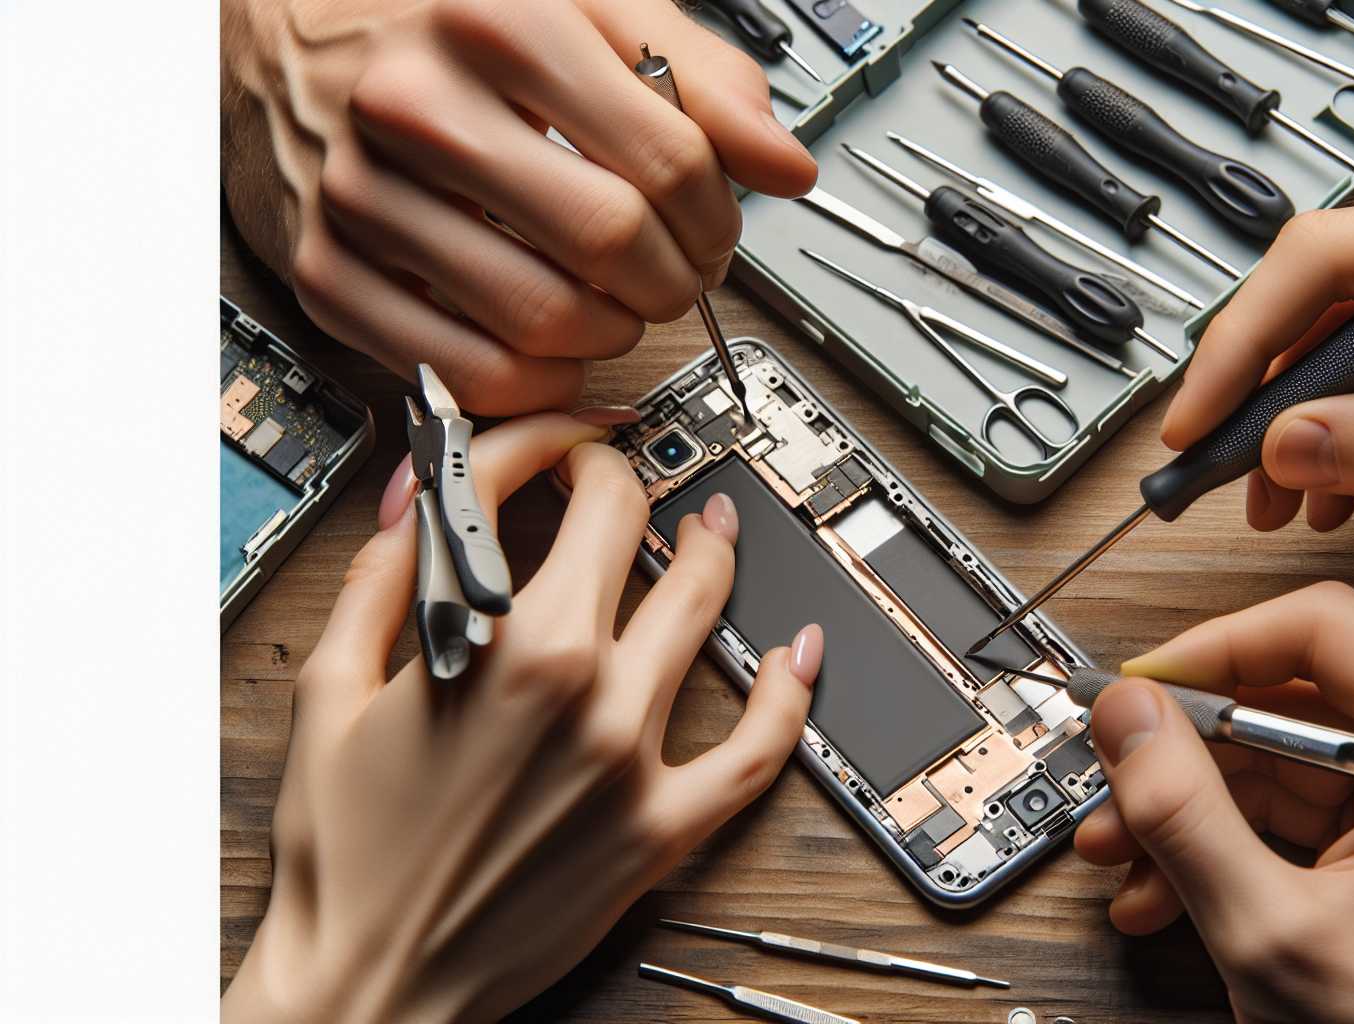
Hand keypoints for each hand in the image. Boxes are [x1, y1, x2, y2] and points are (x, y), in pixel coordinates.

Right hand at [221, 412, 823, 1022]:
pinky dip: (788, 696)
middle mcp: (583, 689)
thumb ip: (384, 576)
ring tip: (713, 526)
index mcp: (502, 643)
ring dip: (712, 554)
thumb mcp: (331, 690)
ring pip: (703, 616)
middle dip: (622, 483)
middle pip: (634, 535)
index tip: (547, 450)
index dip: (548, 448)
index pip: (552, 495)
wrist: (368, 981)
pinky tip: (797, 653)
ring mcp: (632, 759)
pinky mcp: (661, 829)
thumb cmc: (344, 851)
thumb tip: (420, 498)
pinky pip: (756, 753)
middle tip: (610, 476)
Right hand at [222, 0, 818, 414]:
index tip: (718, 228)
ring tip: (615, 301)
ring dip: (613, 332)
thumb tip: (784, 164)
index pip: (667, 161)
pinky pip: (466, 372)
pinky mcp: (324, 272)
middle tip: (676, 274)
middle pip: (611, 245)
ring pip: (543, 320)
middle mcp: (416, 104)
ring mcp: (359, 194)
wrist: (277, 25)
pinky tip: (553, 342)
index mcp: (497, 22)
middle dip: (674, 280)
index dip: (718, 216)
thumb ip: (697, 75)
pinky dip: (536, 379)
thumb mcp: (583, 4)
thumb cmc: (441, 17)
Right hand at [1075, 583, 1353, 1021]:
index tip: (1139, 689)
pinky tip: (1169, 884)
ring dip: (1195, 802)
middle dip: (1187, 749)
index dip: (1211, 651)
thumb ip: (1186, 813)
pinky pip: (1302, 804)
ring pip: (1283, 754)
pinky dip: (1232, 836)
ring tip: (1127, 855)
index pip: (1320, 627)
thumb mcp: (1272, 929)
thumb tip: (1129, 717)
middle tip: (1116, 779)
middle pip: (1292, 693)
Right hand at [1163, 154, 1353, 530]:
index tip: (1198, 418)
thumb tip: (1291, 447)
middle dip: (1266, 385)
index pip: (1322, 258)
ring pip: (1352, 312)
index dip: (1240, 342)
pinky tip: (1339, 467)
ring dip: (1308, 403)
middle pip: (1325, 283)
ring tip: (1282, 491)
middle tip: (1219, 460)